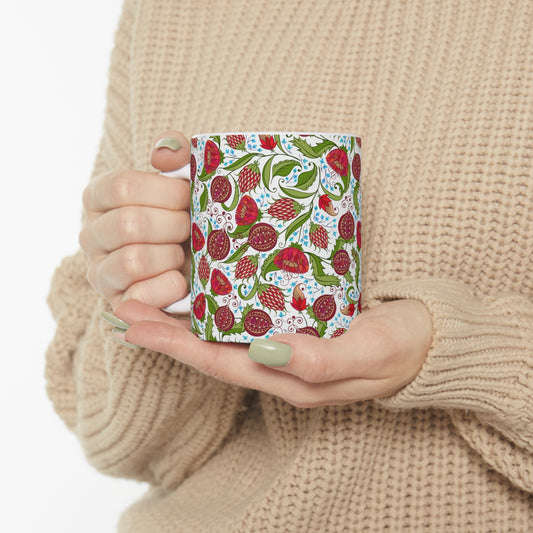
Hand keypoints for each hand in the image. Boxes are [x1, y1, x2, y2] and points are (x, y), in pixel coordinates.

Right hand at [79, 131, 190, 309]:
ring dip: (171, 256)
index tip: (188, 197)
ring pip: (133, 260)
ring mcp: (100, 272)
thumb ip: (176, 155)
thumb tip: (165, 153)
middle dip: (174, 226)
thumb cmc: (185, 216)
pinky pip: (139, 296)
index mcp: (100, 197)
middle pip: (129, 224)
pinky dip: (169, 286)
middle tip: (192, 228)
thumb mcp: (183, 180)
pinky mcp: (117, 304)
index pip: (122, 186)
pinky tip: (182, 280)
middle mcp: (91, 234)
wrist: (197, 263)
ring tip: (184, 254)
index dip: (165, 192)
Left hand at [112, 298, 432, 406]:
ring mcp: (287, 346)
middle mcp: (280, 364)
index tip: (134, 324)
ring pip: (227, 335)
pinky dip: (221, 305)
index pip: (220, 363)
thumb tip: (265, 351)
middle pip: (213, 350)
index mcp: (290, 378)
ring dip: (188, 318)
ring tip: (154, 295)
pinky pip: (249, 319)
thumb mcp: (367, 353)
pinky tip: (209, 286)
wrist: (429, 340)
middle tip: (127, 305)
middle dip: (167, 331)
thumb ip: (319, 360)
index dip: (175, 345)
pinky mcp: (298, 325)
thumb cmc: (401, 347)